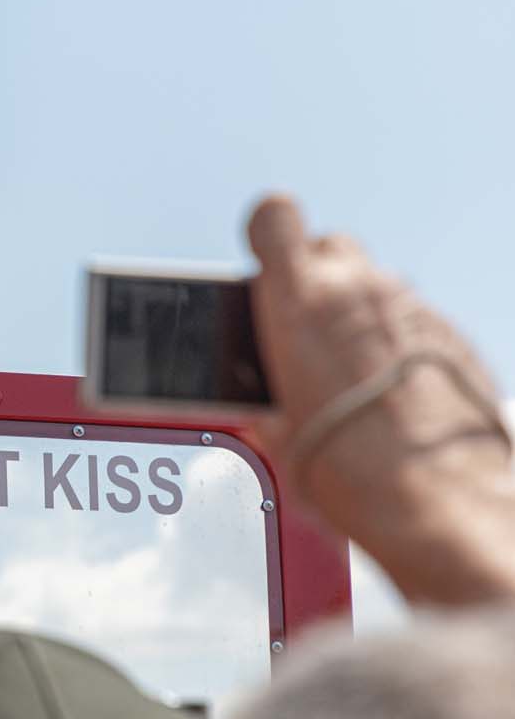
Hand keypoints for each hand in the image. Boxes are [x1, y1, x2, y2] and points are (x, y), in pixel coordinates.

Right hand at [246, 195, 514, 602]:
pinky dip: (398, 346)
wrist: (442, 502)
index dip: (267, 235)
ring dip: (358, 316)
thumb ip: (264, 400)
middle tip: (302, 327)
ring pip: (376, 286)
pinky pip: (414, 323)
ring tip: (349, 375)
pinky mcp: (455, 337)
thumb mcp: (276, 431)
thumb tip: (264, 410)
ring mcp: (413, 309)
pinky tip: (390, 394)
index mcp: (301, 301)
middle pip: (330, 246)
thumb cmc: (352, 471)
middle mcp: (361, 289)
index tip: (262, 264)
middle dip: (315, 278)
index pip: (275, 216)